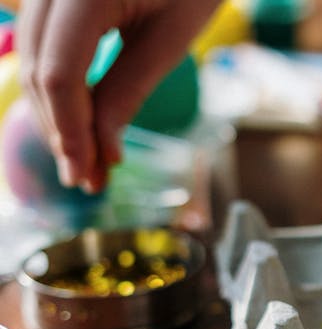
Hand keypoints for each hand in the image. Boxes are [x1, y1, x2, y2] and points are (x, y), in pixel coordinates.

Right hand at [15, 0, 219, 192]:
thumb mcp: (171, 37)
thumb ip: (128, 89)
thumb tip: (102, 150)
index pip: (59, 74)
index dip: (70, 130)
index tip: (88, 174)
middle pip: (37, 69)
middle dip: (61, 129)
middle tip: (87, 178)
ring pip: (30, 58)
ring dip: (54, 112)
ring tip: (84, 158)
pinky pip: (39, 43)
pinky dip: (55, 84)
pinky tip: (76, 121)